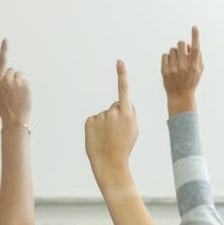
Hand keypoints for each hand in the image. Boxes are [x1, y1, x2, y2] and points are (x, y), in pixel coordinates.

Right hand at [0, 39, 30, 127]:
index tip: (6, 40)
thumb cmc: (4, 107)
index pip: (1, 62)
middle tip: (11, 91)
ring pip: (20, 75)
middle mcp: (6, 79)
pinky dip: (25, 87)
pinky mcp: (26, 85)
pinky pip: (26, 81)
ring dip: (19, 82)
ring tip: (17, 94)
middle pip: (12, 70)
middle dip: (12, 77)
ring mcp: (17, 82)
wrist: (14, 119)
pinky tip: (22, 96)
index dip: (3, 50)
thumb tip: (8, 73)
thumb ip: (0, 82)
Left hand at [84, 60, 138, 176]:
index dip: (122, 75)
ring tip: (108, 137)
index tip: (119, 62)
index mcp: (127, 113)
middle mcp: (113, 112)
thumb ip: (130, 113)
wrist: (110, 162)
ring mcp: (100, 116)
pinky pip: (94, 120)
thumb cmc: (124, 146)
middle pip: (115, 107)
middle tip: (117, 132)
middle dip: (116, 116)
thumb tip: (123, 104)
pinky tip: (99, 137)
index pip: (124, 90)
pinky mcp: (90, 121)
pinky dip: (96, 127)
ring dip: (106, 123)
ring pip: (105, 115)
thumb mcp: (133, 129)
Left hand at [161, 26, 202, 115]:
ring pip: (172, 49)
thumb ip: (198, 57)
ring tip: (177, 62)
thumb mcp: (199, 71)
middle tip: (183, 53)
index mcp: (194, 65)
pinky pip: (164, 55)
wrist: (180, 96)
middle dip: (182, 46)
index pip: (196, 48)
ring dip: (175, 53)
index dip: (195, 36)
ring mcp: (173, 68)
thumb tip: (192, 45)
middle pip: (181, 44)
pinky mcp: (164, 71)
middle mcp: (184, 66)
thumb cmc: (191, 81)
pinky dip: (167, 58)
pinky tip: (170, 65)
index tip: (194, 27)